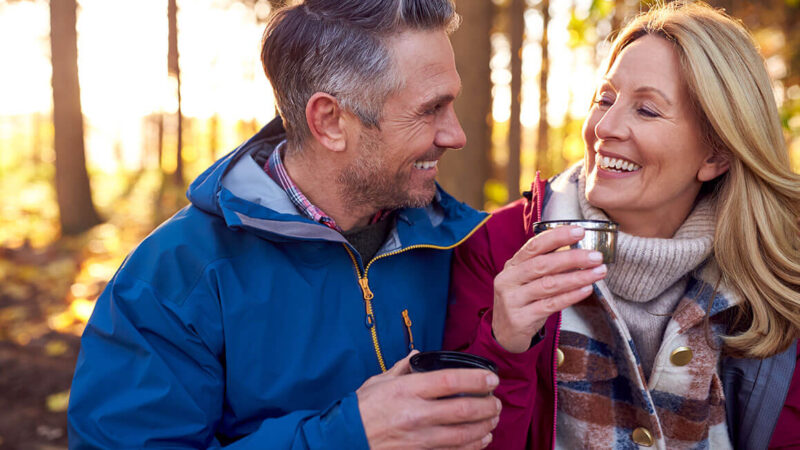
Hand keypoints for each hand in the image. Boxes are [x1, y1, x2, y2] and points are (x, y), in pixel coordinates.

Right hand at [357, 351, 501, 448]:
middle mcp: (415, 413)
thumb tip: (416, 355)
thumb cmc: (361, 409)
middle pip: (463, 409)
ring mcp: (419, 437)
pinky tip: (482, 438)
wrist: (346, 439)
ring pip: (463, 433)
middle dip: (487, 404)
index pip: (449, 381)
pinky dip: (472, 445)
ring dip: (484, 425)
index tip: (490, 378)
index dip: (475, 379)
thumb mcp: (379, 381)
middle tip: (496, 400)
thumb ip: (402, 368)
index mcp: (406, 390)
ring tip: (493, 418)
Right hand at [492, 225, 606, 352]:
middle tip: (596, 256)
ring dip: (577, 277)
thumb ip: (544, 265)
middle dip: (572, 258)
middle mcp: (508, 280)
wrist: (503, 334)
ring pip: (549, 285)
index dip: (557, 237)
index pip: (534, 246)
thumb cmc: (522, 301)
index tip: (579, 231)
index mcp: (512, 266)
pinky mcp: (520, 318)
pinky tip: (587, 290)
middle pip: (542, 264)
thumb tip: (576, 250)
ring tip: (598, 272)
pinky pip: (550, 305)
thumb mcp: (525, 280)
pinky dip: (571, 296)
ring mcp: (512, 300)